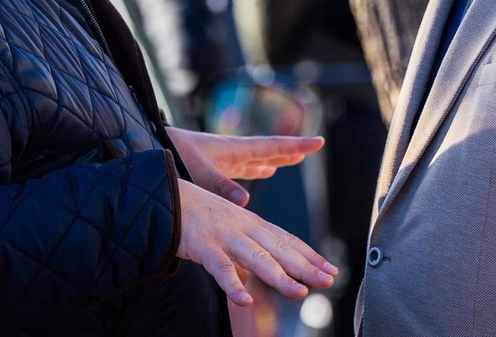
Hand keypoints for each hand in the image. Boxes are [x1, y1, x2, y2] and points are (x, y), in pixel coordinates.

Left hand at [168, 127, 322, 206]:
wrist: (145, 147)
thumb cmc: (170, 156)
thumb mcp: (197, 173)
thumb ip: (220, 187)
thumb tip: (245, 200)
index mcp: (233, 149)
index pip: (271, 146)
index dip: (295, 146)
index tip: (318, 142)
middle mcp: (231, 151)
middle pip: (267, 150)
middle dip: (289, 151)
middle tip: (310, 149)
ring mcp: (222, 158)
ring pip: (256, 159)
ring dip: (274, 160)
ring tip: (289, 161)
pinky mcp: (211, 167)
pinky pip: (242, 168)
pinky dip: (256, 170)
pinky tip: (260, 174)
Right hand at [177, 179, 337, 305]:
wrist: (165, 195)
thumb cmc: (197, 215)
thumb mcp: (227, 231)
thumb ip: (242, 253)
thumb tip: (253, 279)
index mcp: (252, 224)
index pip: (287, 241)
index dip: (310, 256)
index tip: (330, 269)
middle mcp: (244, 228)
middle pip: (280, 250)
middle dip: (306, 266)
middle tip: (329, 280)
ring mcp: (225, 236)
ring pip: (257, 258)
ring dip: (280, 277)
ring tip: (299, 293)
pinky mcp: (204, 246)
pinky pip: (220, 268)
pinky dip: (233, 285)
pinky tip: (245, 301)